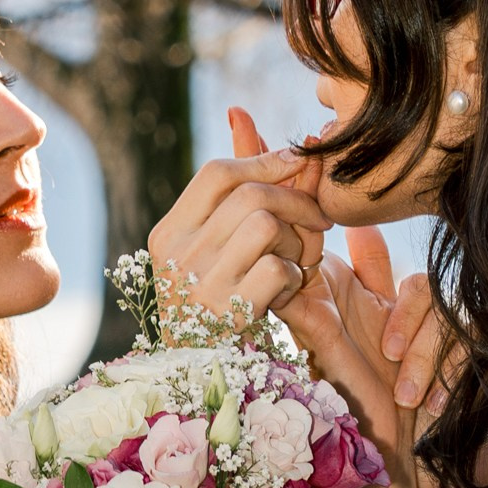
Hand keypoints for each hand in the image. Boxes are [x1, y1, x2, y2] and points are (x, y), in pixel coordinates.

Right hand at [146, 113, 332, 327]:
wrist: (205, 376)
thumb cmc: (219, 300)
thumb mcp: (218, 241)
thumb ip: (235, 183)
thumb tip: (241, 111)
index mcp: (169, 233)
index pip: (218, 172)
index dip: (265, 161)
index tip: (298, 167)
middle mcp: (176, 256)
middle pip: (250, 194)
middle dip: (296, 201)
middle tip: (318, 221)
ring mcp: (198, 286)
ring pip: (265, 225)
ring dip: (297, 241)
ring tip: (299, 261)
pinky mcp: (228, 314)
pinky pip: (278, 269)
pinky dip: (294, 278)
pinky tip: (287, 292)